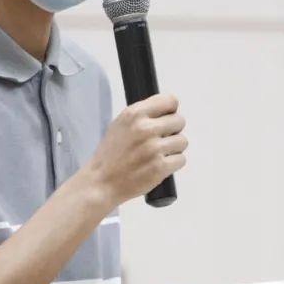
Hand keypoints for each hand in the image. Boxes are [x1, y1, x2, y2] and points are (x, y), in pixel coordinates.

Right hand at [86, 93, 186, 207]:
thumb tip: (166, 111)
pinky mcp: (160, 167)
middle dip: (173, 130)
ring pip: (182, 141)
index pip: (169, 101)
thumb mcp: (120, 124)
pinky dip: (173, 163)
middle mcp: (145, 128)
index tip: (167, 118)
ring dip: (174, 148)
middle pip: (179, 121)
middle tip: (162, 140)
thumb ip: (142, 115)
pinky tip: (160, 165)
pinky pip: (181, 159)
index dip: (171, 110)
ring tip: (159, 154)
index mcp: (134, 114)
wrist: (101, 182)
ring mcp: (153, 148)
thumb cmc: (110, 155)